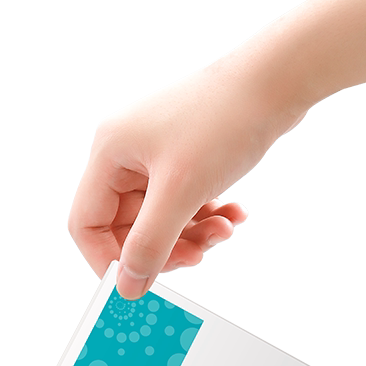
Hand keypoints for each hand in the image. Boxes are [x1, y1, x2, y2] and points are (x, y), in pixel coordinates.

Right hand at [68, 52, 305, 299]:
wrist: (277, 80)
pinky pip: (184, 206)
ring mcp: (156, 159)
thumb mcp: (182, 190)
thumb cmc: (225, 116)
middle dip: (163, 246)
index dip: (109, 259)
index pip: (88, 224)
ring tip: (222, 230)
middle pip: (127, 227)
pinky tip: (231, 214)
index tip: (138, 281)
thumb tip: (127, 285)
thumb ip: (151, 244)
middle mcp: (127, 157)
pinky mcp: (184, 162)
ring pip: (160, 220)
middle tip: (195, 255)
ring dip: (191, 235)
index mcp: (110, 155)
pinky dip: (206, 217)